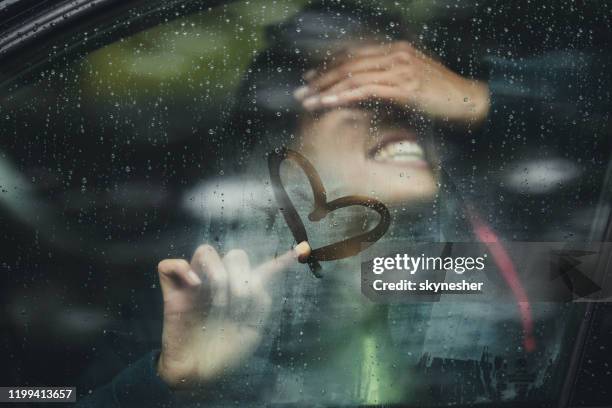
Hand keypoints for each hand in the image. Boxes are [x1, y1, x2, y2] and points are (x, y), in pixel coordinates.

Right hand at [156, 242, 310, 387]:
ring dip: (218, 276)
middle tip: (238, 307)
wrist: (200, 374)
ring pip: (205, 252)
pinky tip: (194, 284)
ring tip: (219, 303)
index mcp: (244, 291)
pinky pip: (169, 265)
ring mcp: (196, 285)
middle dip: (241, 280)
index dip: (284, 259)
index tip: (303, 250)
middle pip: (235, 255)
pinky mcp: (174, 293)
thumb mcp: (253, 330)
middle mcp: (221, 282)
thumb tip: (253, 282)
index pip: (265, 269)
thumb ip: (260, 302)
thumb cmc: (227, 353)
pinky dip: (182, 268)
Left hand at [294, 41, 489, 123]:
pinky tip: (328, 103)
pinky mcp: (402, 86)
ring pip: (353, 75)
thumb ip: (388, 80)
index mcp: (395, 50)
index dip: (329, 66)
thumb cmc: (440, 95)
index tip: (310, 78)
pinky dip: (343, 96)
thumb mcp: (410, 82)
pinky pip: (365, 89)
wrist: (467, 100)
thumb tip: (366, 90)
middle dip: (321, 79)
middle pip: (348, 64)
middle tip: (301, 91)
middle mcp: (394, 54)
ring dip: (326, 89)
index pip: (354, 55)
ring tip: (308, 100)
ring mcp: (398, 69)